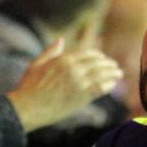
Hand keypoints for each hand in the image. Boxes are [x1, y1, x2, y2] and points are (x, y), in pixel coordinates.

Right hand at [7, 38, 122, 130]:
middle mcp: (73, 68)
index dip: (97, 55)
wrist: (28, 107)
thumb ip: (50, 51)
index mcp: (63, 59)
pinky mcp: (81, 96)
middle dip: (108, 63)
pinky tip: (113, 84)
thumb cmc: (29, 87)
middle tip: (115, 66)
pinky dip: (108, 85)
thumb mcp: (37, 64)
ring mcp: (78, 82)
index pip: (87, 53)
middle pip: (97, 62)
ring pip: (102, 74)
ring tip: (119, 74)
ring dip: (112, 73)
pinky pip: (100, 88)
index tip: (102, 58)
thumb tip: (61, 39)